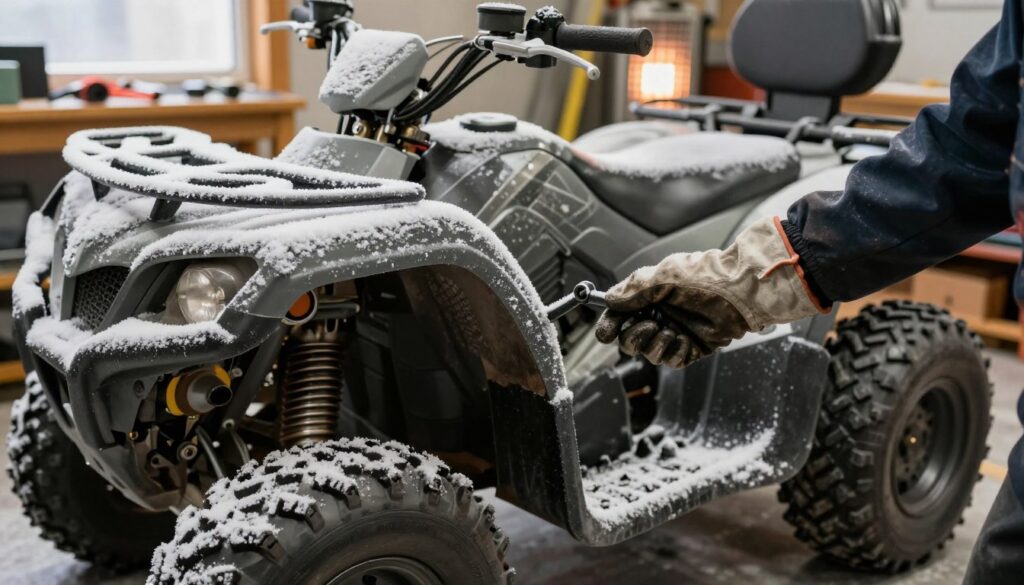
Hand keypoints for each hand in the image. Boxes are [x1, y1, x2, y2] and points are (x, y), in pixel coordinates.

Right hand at [595, 217, 826, 368]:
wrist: (740, 292)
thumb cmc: (705, 277)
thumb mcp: (663, 277)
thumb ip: (633, 290)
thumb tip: (610, 299)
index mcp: (651, 296)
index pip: (620, 315)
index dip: (610, 324)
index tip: (605, 332)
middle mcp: (661, 315)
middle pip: (630, 339)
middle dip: (632, 336)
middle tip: (648, 324)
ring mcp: (676, 333)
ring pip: (648, 352)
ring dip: (654, 343)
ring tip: (670, 329)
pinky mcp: (692, 349)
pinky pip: (671, 360)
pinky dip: (673, 351)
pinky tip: (683, 338)